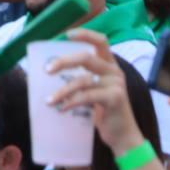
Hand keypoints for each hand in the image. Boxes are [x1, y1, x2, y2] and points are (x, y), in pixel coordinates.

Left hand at [47, 29, 144, 153]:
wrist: (123, 135)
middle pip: (86, 57)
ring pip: (83, 80)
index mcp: (109, 64)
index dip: (85, 34)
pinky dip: (71, 102)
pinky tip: (61, 108)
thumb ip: (81, 78)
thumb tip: (50, 71)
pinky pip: (87, 96)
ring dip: (62, 91)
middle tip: (47, 70)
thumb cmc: (104, 110)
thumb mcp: (94, 89)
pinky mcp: (115, 98)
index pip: (101, 41)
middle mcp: (114, 70)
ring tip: (49, 101)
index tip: (67, 35)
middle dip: (64, 62)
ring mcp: (116, 84)